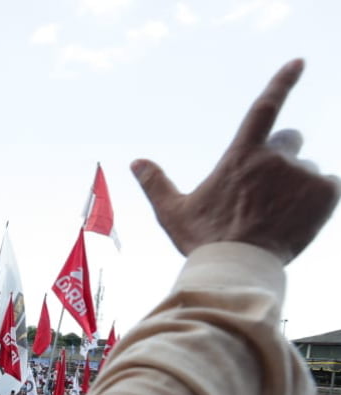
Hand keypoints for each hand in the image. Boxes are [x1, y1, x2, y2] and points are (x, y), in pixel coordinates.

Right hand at [133, 59, 338, 263]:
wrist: (238, 268)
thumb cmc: (203, 240)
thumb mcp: (172, 212)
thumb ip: (155, 183)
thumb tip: (135, 162)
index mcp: (241, 156)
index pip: (265, 108)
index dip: (283, 82)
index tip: (300, 62)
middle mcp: (274, 158)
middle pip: (291, 142)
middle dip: (282, 157)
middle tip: (268, 191)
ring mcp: (302, 174)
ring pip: (307, 170)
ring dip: (297, 185)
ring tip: (278, 217)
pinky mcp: (326, 193)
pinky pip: (330, 186)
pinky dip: (319, 199)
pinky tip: (299, 219)